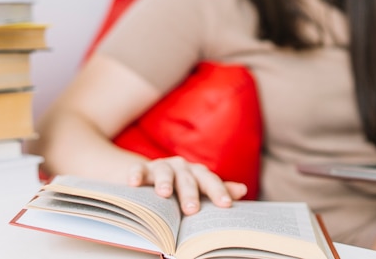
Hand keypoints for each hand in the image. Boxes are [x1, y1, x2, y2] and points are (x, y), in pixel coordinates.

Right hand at [126, 156, 247, 214]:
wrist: (150, 175)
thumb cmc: (179, 187)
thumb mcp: (198, 189)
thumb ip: (217, 190)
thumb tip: (242, 190)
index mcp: (197, 173)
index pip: (210, 182)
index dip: (218, 192)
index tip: (226, 205)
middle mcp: (181, 167)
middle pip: (188, 179)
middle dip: (190, 194)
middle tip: (191, 210)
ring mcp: (161, 166)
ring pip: (164, 172)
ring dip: (164, 182)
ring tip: (164, 193)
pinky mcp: (141, 169)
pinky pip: (138, 169)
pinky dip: (136, 174)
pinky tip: (133, 183)